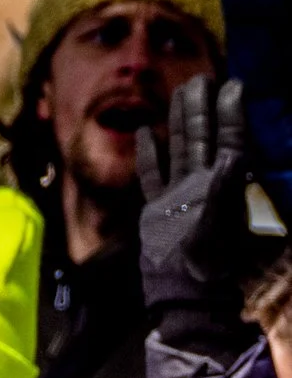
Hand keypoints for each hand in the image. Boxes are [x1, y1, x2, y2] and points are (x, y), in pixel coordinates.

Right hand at [137, 77, 253, 321]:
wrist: (181, 299)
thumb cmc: (202, 269)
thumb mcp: (217, 228)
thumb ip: (223, 191)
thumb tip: (232, 155)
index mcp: (218, 186)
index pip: (227, 141)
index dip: (230, 114)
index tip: (232, 85)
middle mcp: (199, 186)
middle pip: (201, 138)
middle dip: (202, 109)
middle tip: (200, 78)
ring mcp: (177, 198)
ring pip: (178, 151)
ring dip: (179, 123)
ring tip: (179, 95)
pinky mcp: (156, 212)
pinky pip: (152, 177)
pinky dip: (149, 157)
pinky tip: (144, 136)